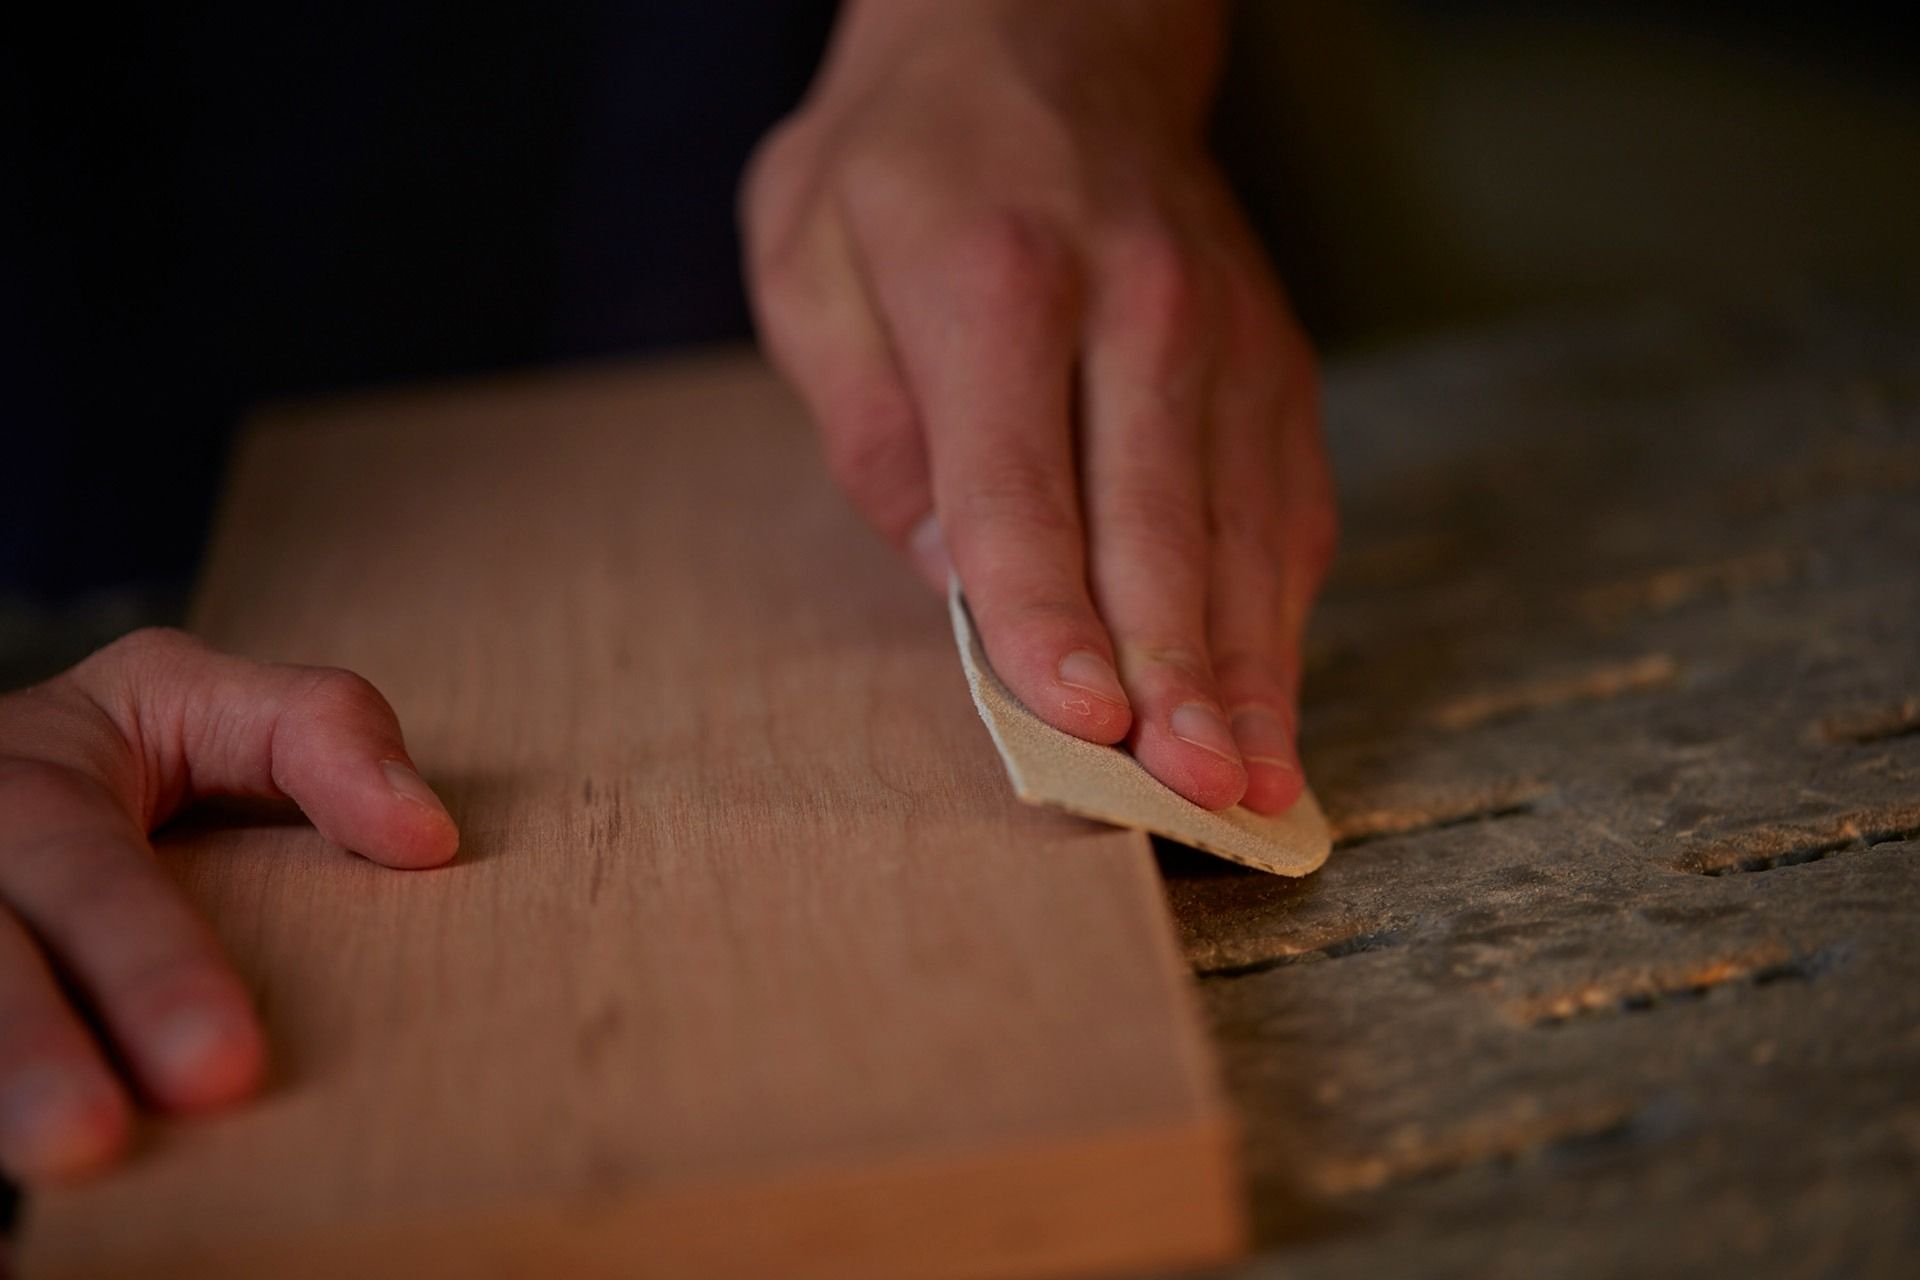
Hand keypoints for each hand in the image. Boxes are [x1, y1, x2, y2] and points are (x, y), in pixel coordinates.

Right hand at [0, 629, 456, 1181]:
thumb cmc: (118, 753)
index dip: (148, 967)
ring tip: (55, 1193)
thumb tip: (427, 839)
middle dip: (30, 1053)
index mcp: (32, 783)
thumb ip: (315, 732)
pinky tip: (21, 1241)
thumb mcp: (202, 700)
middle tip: (91, 1141)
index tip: (224, 1067)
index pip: (86, 873)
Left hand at [742, 0, 1335, 812]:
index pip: (1020, 479)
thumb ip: (869, 420)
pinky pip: (1287, 501)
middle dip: (1175, 672)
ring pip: (1243, 525)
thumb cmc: (906, 163)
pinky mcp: (1273, 358)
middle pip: (1157, 517)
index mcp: (994, 275)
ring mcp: (1225, 330)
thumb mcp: (812, 256)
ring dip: (1249, 668)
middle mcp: (1136, 299)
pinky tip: (1271, 697)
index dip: (1046, 611)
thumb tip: (946, 571)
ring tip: (1252, 786)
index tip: (1075, 719)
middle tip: (1193, 796)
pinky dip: (1281, 609)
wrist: (1052, 28)